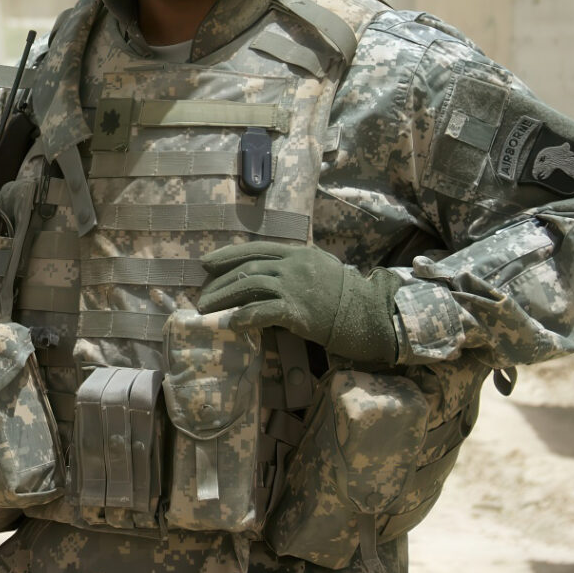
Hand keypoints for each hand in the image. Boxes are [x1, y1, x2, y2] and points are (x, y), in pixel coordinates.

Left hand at [197, 241, 402, 363]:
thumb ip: (294, 266)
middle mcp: (293, 266)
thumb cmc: (346, 294)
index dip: (228, 255)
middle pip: (247, 268)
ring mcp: (295, 287)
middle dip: (220, 282)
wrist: (372, 314)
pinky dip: (243, 317)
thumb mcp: (320, 269)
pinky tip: (231, 323)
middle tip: (201, 295)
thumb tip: (266, 272)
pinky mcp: (298, 312)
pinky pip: (263, 311)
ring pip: (250, 286)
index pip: (255, 249)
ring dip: (223, 298)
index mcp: (298, 253)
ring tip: (206, 310)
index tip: (206, 263)